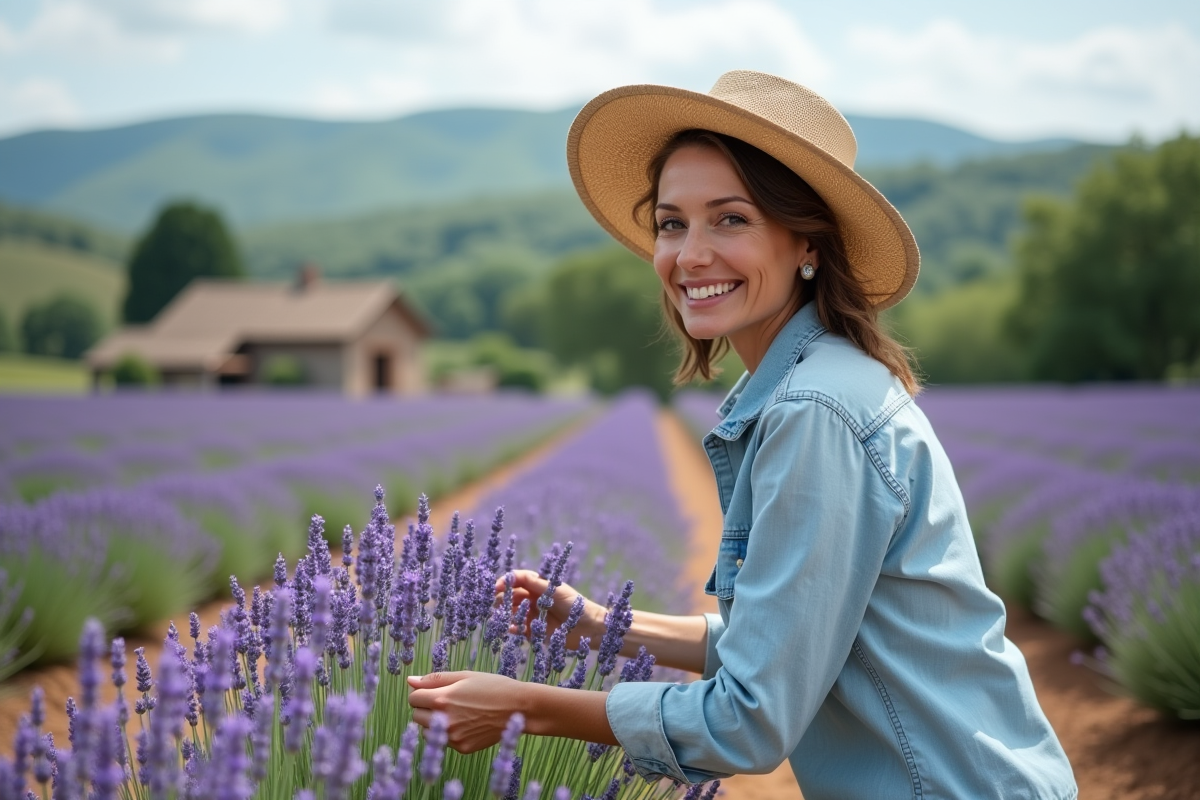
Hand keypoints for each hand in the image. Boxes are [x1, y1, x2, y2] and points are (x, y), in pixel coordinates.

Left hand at [407, 672, 525, 752]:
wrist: (518, 707)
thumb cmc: (493, 686)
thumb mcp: (464, 676)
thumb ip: (434, 679)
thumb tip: (410, 680)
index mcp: (442, 699)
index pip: (413, 698)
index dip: (422, 692)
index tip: (435, 691)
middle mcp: (444, 720)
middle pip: (417, 716)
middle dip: (426, 708)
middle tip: (447, 701)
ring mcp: (453, 737)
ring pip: (427, 731)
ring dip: (434, 723)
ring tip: (455, 713)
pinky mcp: (461, 748)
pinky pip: (443, 741)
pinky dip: (448, 733)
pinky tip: (465, 723)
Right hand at [503, 569, 606, 645]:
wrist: (589, 628)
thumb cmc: (575, 605)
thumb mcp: (555, 590)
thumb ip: (535, 583)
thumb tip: (515, 575)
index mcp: (538, 586)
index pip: (517, 580)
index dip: (506, 582)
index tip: (496, 587)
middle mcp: (533, 600)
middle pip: (511, 596)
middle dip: (502, 599)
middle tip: (497, 604)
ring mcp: (533, 615)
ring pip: (512, 613)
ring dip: (505, 614)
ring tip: (502, 617)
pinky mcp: (534, 632)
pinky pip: (518, 629)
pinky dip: (513, 628)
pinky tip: (512, 628)